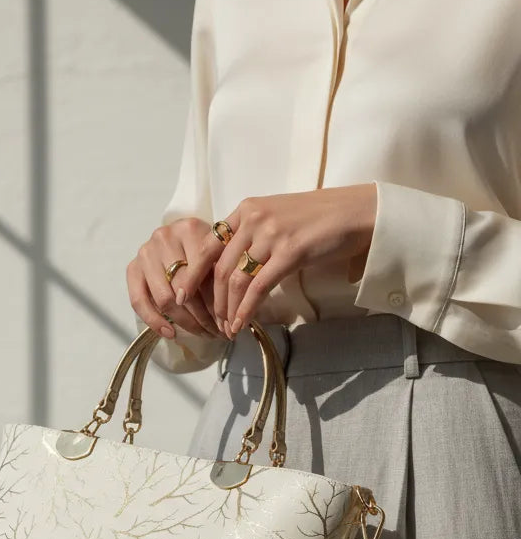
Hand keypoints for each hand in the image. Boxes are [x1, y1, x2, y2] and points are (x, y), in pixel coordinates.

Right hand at [126, 217, 223, 340]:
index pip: (202, 272)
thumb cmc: (203, 250)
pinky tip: (170, 333)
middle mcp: (164, 237)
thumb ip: (218, 277)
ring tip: (200, 333)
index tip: (225, 321)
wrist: (180, 238)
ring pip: (164, 297)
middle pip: (183, 286)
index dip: (214, 301)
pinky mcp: (132, 268)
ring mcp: (145, 252)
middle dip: (202, 315)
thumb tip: (222, 317)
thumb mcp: (217, 255)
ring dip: (184, 321)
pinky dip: (155, 321)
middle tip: (215, 332)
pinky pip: (139, 300)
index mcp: (189, 229)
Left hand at [172, 184, 377, 336]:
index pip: (207, 245)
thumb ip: (252, 237)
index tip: (182, 296)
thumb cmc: (318, 220)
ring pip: (236, 278)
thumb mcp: (276, 219)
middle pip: (219, 267)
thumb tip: (232, 270)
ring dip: (228, 309)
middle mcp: (253, 218)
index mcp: (245, 210)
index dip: (192, 274)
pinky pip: (259, 286)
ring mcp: (271, 233)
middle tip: (212, 324)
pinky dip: (247, 309)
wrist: (356, 212)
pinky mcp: (290, 250)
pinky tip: (242, 324)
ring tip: (228, 329)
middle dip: (212, 301)